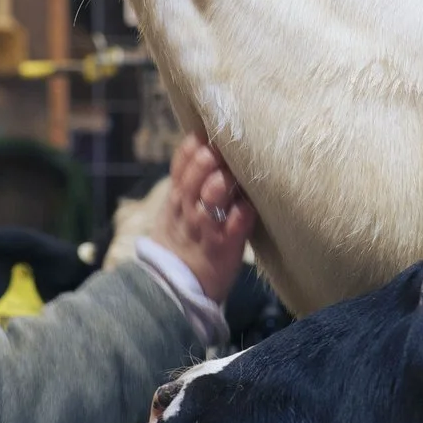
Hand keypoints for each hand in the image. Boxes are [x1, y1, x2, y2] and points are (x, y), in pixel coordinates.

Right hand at [151, 134, 254, 303]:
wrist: (174, 288)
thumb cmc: (184, 241)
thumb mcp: (175, 208)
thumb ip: (189, 180)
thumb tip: (208, 146)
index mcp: (177, 194)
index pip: (182, 159)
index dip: (197, 144)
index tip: (212, 134)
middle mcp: (188, 207)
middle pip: (197, 171)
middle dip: (213, 157)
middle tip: (228, 149)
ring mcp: (205, 227)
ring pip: (213, 195)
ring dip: (226, 181)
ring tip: (235, 176)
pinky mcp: (223, 246)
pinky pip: (235, 224)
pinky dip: (243, 213)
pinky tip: (248, 207)